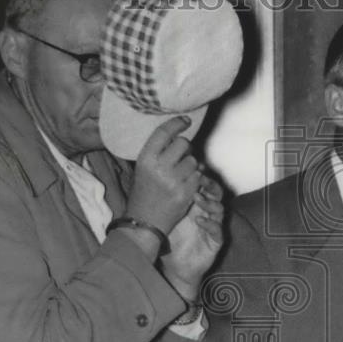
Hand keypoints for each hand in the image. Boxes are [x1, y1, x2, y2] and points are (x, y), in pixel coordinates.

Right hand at [126, 116, 200, 233]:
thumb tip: (180, 135)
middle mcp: (159, 168)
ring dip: (191, 165)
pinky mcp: (185, 193)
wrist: (145, 221)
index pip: (164, 133)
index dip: (177, 123)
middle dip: (185, 149)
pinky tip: (185, 185)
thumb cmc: (145, 192)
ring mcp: (173, 181)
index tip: (186, 120)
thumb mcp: (144, 168)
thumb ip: (159, 152)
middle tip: (180, 157)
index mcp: (146, 159)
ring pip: (194, 161)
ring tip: (180, 175)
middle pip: (183, 144)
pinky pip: (198, 176)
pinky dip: (195, 179)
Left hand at [163, 175, 224, 296]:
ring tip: (196, 198)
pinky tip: (199, 220)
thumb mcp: (166, 216)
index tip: (192, 167)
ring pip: (219, 208)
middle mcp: (207, 212)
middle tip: (199, 179)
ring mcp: (213, 226)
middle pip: (215, 192)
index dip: (200, 175)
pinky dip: (210, 223)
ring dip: (209, 202)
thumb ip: (164, 199)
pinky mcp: (216, 241)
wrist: (176, 266)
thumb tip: (154, 176)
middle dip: (209, 184)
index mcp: (196, 204)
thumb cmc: (171, 239)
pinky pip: (218, 229)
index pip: (203, 185)